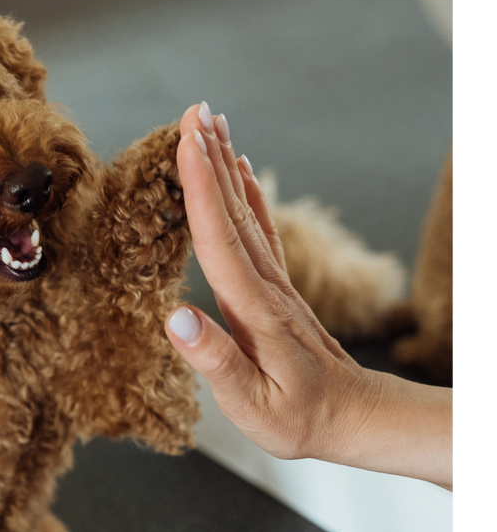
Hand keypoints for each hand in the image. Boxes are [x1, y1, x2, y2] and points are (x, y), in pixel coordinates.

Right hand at [164, 102, 451, 489]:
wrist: (356, 420)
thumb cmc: (300, 419)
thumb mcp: (252, 405)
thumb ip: (215, 361)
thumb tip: (176, 317)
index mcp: (252, 309)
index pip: (219, 238)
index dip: (199, 188)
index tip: (186, 143)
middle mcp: (265, 285)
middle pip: (232, 210)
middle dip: (211, 159)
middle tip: (194, 112)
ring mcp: (274, 282)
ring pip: (245, 211)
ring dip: (225, 166)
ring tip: (209, 125)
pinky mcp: (277, 287)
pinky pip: (259, 227)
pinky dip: (247, 193)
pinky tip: (240, 171)